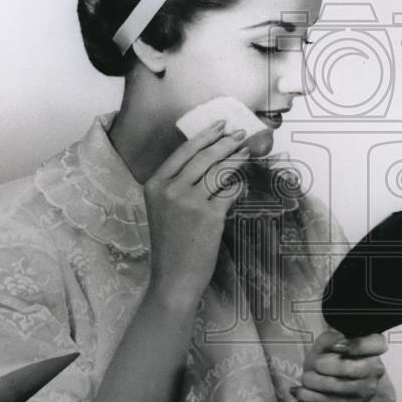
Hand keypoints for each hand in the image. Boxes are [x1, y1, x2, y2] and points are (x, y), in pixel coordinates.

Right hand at [144, 120, 248, 308]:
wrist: (174, 276)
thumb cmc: (171, 244)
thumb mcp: (162, 208)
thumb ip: (177, 184)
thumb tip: (207, 159)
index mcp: (155, 185)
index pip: (183, 152)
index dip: (204, 135)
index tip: (220, 125)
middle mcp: (170, 190)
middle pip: (203, 156)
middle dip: (225, 142)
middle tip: (240, 134)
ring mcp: (190, 202)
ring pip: (218, 171)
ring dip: (235, 158)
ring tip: (245, 151)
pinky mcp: (210, 216)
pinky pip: (229, 192)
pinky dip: (236, 187)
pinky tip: (239, 186)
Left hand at [291, 329, 387, 401]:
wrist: (324, 388)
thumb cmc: (327, 361)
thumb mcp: (325, 345)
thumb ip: (330, 338)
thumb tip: (338, 340)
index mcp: (372, 349)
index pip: (377, 344)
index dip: (359, 345)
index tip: (339, 347)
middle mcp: (374, 370)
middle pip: (354, 368)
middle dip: (330, 366)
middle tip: (317, 364)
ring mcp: (366, 391)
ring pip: (341, 387)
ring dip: (317, 382)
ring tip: (306, 378)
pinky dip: (311, 396)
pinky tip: (299, 391)